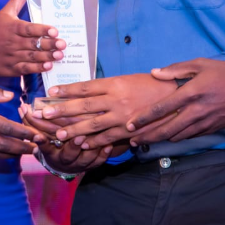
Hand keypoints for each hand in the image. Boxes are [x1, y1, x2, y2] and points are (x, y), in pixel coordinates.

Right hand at [0, 0, 65, 76]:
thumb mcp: (6, 11)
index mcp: (12, 27)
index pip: (29, 28)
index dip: (42, 30)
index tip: (54, 30)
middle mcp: (13, 42)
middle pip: (34, 43)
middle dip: (49, 44)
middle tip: (62, 44)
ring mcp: (12, 56)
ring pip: (32, 56)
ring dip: (47, 57)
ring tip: (59, 55)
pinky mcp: (11, 68)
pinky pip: (26, 69)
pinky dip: (37, 69)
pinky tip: (48, 66)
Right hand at [21, 103, 119, 173]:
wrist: (66, 163)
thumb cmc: (52, 143)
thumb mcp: (40, 135)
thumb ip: (31, 122)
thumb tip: (22, 106)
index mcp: (51, 153)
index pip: (46, 148)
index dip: (45, 143)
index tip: (45, 135)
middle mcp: (66, 160)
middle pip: (69, 155)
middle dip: (73, 146)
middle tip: (78, 135)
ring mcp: (80, 164)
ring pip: (86, 159)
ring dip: (91, 149)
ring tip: (97, 138)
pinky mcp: (92, 164)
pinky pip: (99, 161)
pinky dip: (103, 154)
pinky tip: (109, 144)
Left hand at [36, 74, 177, 149]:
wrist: (179, 97)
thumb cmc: (155, 85)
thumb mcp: (130, 79)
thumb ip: (111, 86)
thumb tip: (90, 91)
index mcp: (115, 83)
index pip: (85, 87)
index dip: (67, 90)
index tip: (52, 92)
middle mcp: (115, 100)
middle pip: (83, 106)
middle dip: (62, 111)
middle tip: (45, 115)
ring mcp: (122, 116)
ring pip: (93, 125)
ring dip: (74, 130)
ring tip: (58, 135)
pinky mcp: (130, 130)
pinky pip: (108, 137)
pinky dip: (94, 142)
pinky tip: (82, 144)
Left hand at [122, 58, 224, 143]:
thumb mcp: (200, 64)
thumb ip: (176, 69)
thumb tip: (155, 73)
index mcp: (190, 93)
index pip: (161, 109)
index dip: (143, 118)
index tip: (130, 124)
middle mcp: (195, 111)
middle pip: (166, 129)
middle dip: (147, 136)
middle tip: (132, 139)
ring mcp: (204, 123)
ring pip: (177, 136)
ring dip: (159, 140)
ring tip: (145, 141)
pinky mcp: (211, 129)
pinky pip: (189, 136)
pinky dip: (176, 138)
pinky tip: (167, 137)